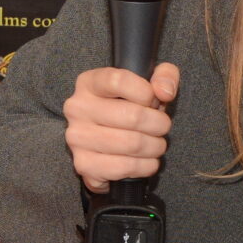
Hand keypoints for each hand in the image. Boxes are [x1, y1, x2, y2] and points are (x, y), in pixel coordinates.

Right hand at [64, 63, 180, 192]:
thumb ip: (164, 76)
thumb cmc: (128, 109)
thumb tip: (164, 92)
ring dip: (155, 147)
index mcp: (89, 83)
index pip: (118, 81)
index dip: (146, 93)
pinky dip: (145, 166)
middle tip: (162, 127)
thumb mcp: (148, 84)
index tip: (153, 101)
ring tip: (156, 144)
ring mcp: (77, 137)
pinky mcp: (83, 164)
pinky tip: (146, 161)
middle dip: (159, 125)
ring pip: (133, 144)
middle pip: (133, 116)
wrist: (105, 143)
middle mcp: (78, 108)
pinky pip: (125, 167)